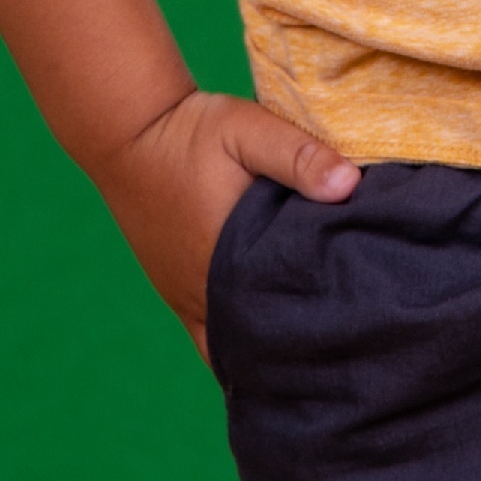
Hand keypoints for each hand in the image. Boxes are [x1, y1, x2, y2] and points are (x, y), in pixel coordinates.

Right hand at [91, 84, 359, 357]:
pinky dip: (235, 342)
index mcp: (225, 262)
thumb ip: (299, 156)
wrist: (127, 131)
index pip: (276, 322)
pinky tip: (264, 342)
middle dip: (294, 350)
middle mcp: (201, 292)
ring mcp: (182, 296)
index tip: (352, 335)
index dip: (314, 333)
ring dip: (263, 348)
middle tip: (341, 349)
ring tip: (309, 351)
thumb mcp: (248, 130)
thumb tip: (349, 186)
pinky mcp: (174, 288)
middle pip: (254, 346)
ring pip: (229, 347)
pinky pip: (207, 333)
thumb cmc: (190, 133)